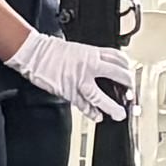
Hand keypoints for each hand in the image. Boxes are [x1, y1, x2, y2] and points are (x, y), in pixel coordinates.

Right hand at [7, 28, 139, 120]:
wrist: (34, 53)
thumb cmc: (52, 50)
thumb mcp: (78, 49)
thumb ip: (92, 59)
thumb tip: (104, 68)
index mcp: (91, 53)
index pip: (117, 59)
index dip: (127, 68)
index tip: (130, 75)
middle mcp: (88, 66)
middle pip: (116, 75)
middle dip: (127, 86)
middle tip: (131, 95)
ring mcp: (79, 80)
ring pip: (100, 95)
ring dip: (111, 106)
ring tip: (119, 114)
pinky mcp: (68, 91)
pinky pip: (82, 104)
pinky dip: (91, 111)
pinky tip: (97, 116)